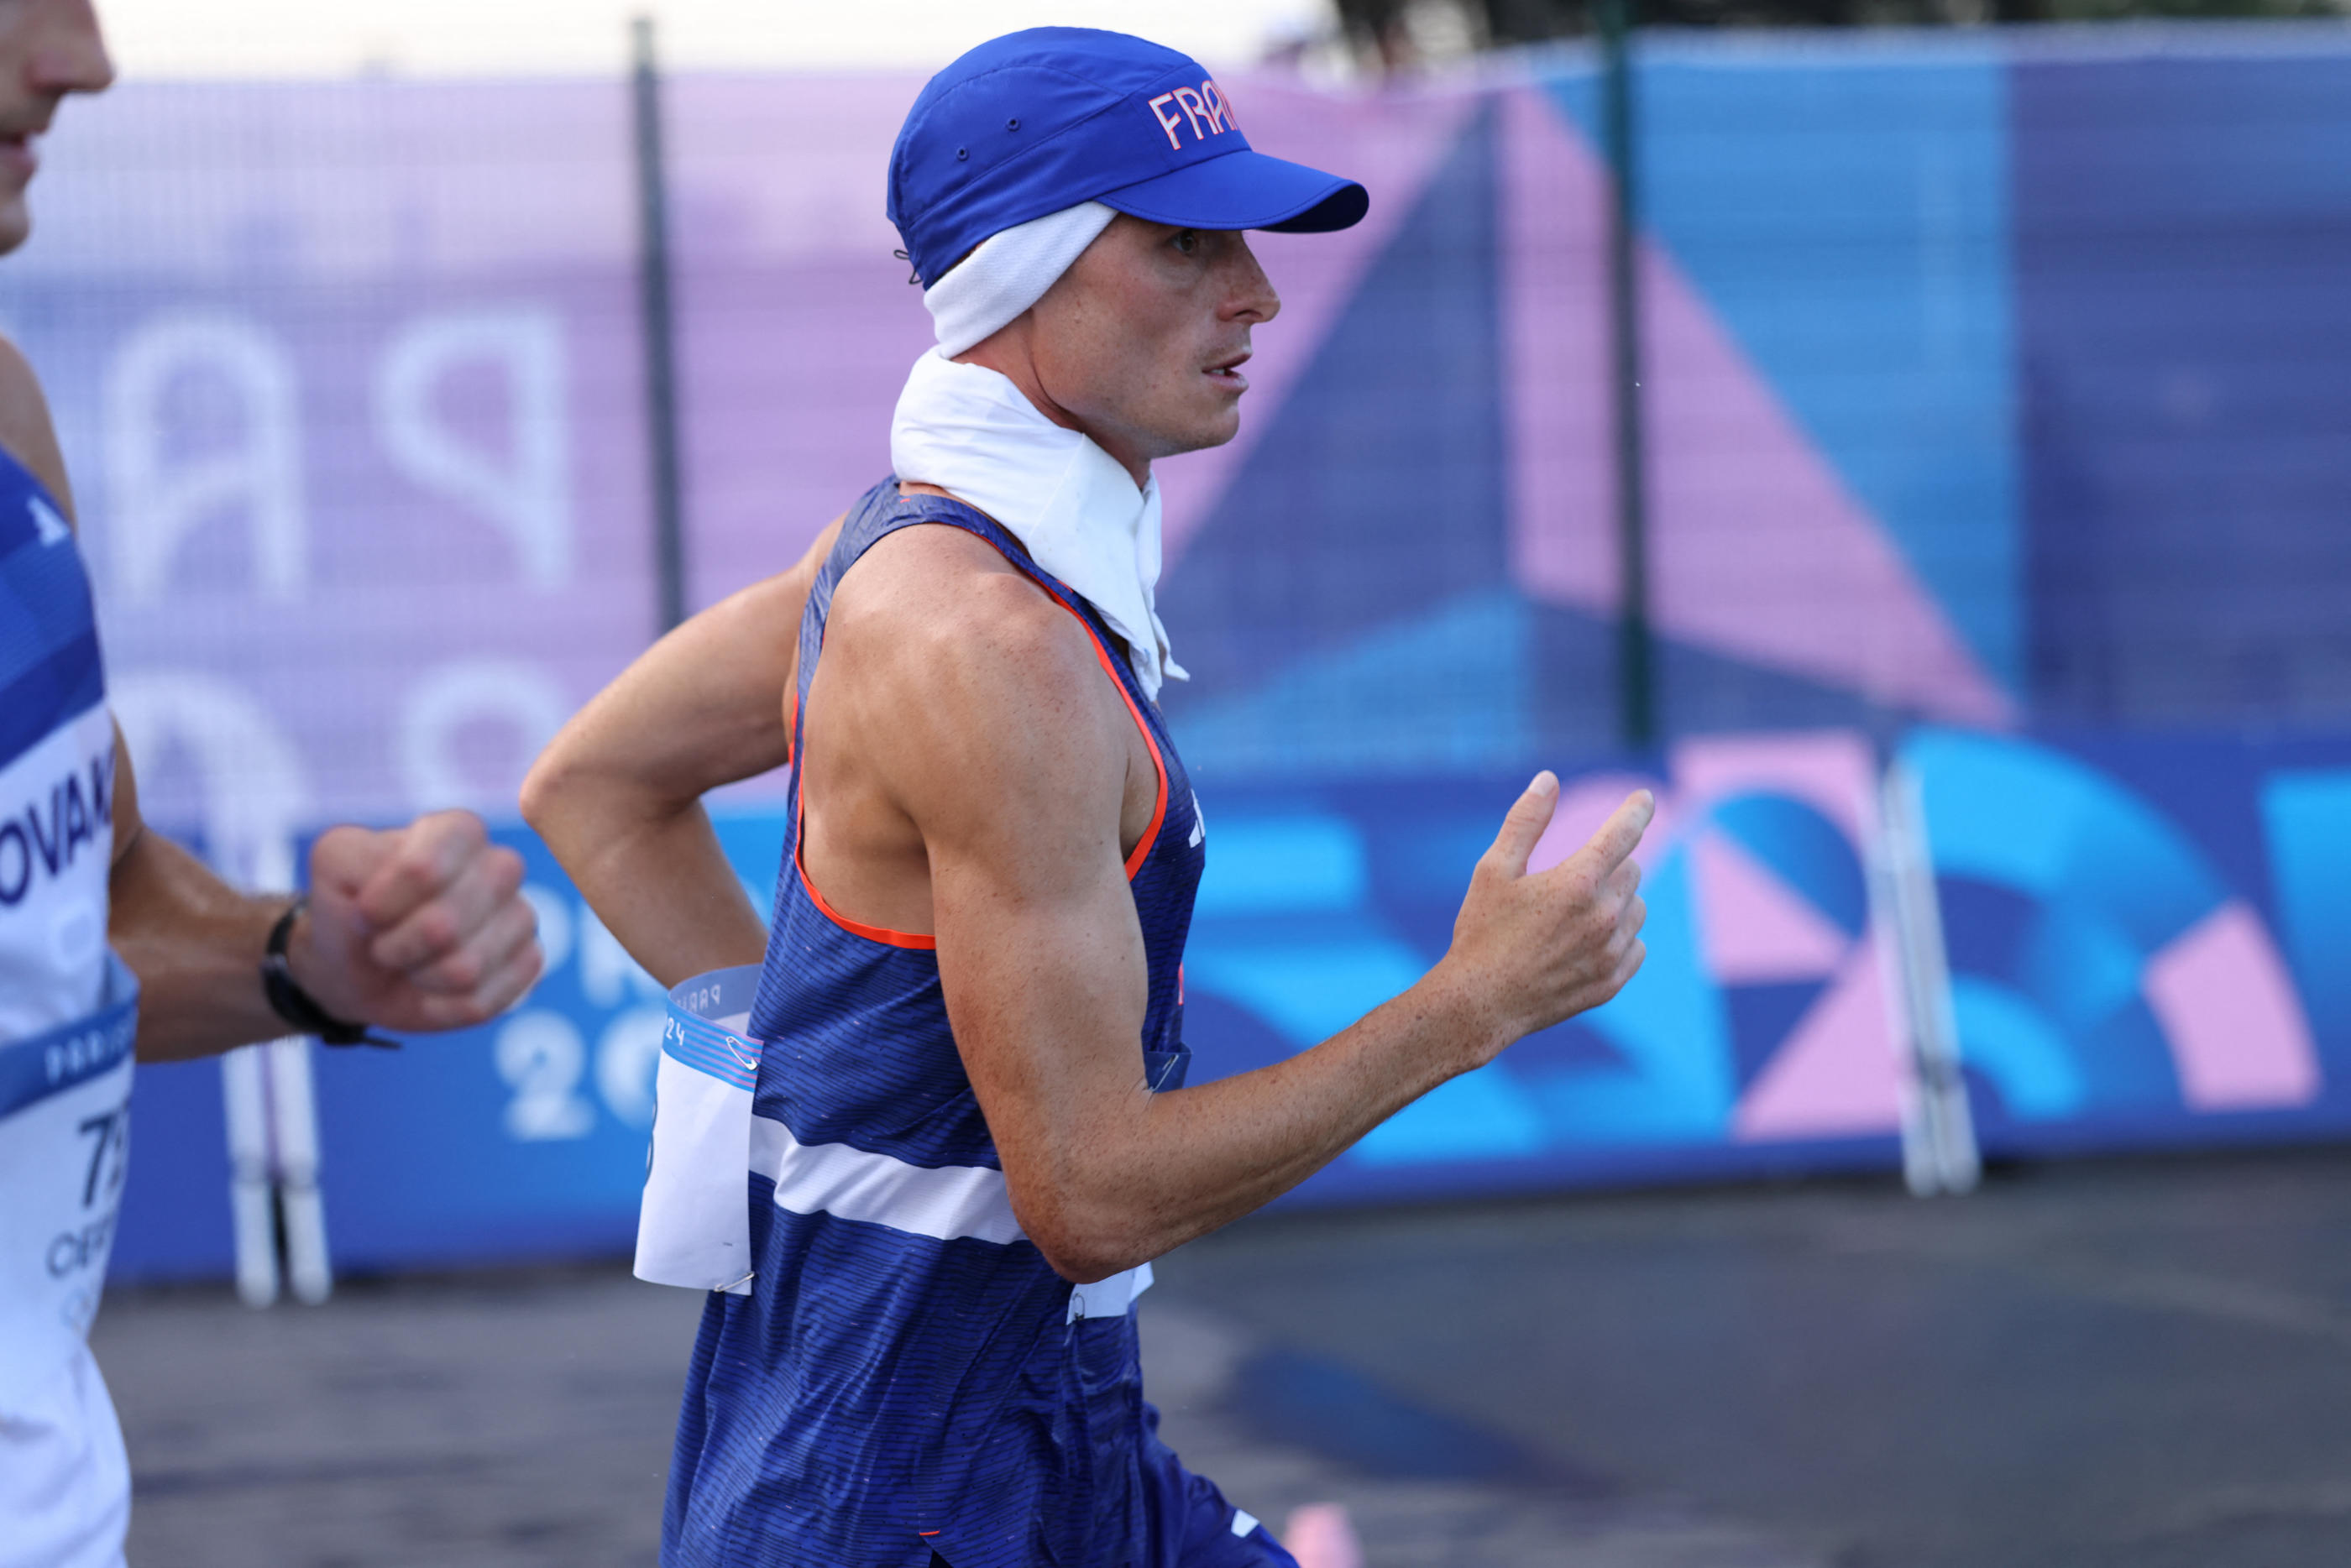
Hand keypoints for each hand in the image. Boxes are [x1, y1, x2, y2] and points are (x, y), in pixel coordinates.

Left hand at [288, 810, 541, 1033]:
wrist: (359, 965)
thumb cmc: (351, 908)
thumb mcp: (333, 865)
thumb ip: (355, 856)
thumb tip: (409, 884)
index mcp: (458, 831)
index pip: (423, 870)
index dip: (382, 905)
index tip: (364, 911)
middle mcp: (501, 867)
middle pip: (444, 926)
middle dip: (398, 947)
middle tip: (386, 943)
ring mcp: (521, 916)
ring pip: (466, 969)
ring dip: (420, 977)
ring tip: (411, 964)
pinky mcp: (529, 964)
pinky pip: (482, 1001)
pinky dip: (442, 1007)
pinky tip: (435, 988)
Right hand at [1434, 774, 1651, 1062]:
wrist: (1480, 1004)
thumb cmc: (1482, 932)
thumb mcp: (1494, 869)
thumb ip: (1525, 821)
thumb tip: (1548, 780)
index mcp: (1576, 881)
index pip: (1623, 833)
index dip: (1636, 811)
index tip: (1645, 798)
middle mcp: (1603, 915)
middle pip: (1631, 870)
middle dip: (1607, 867)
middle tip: (1568, 881)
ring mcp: (1611, 951)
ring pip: (1637, 907)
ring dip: (1616, 902)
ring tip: (1573, 916)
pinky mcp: (1613, 980)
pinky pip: (1637, 945)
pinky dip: (1620, 938)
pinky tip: (1584, 943)